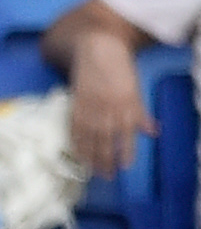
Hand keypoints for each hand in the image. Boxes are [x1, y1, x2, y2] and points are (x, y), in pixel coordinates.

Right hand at [69, 34, 154, 175]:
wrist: (98, 51)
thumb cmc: (120, 70)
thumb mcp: (135, 91)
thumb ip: (141, 114)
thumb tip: (153, 132)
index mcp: (127, 105)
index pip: (126, 136)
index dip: (125, 153)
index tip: (124, 168)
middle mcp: (109, 111)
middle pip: (106, 142)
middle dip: (106, 161)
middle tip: (106, 176)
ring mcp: (90, 110)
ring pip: (90, 141)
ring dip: (91, 158)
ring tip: (93, 172)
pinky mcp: (76, 108)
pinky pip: (75, 132)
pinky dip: (77, 145)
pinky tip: (79, 156)